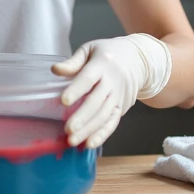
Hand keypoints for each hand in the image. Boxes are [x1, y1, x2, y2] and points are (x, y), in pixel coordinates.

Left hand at [51, 34, 171, 148]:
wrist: (137, 60)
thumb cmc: (107, 54)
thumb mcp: (90, 50)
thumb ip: (73, 61)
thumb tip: (55, 70)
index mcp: (102, 64)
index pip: (88, 78)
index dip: (76, 90)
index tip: (63, 101)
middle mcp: (112, 82)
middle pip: (97, 102)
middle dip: (82, 117)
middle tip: (68, 129)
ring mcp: (118, 97)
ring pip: (104, 116)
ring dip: (89, 130)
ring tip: (73, 140)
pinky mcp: (122, 108)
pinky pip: (112, 123)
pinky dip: (102, 135)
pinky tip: (89, 144)